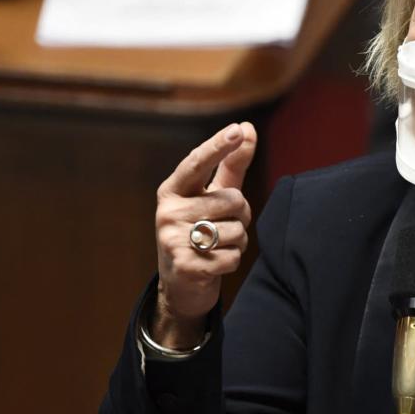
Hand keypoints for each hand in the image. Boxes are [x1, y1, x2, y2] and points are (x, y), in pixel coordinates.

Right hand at [151, 122, 257, 348]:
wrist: (181, 286)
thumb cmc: (201, 232)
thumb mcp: (213, 197)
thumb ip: (232, 165)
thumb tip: (246, 128)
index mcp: (173, 191)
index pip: (197, 163)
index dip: (218, 147)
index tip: (236, 131)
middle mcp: (168, 212)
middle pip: (232, 200)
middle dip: (241, 214)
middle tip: (224, 226)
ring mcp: (173, 240)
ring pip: (236, 230)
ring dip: (238, 241)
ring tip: (218, 246)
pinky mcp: (186, 267)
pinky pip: (232, 256)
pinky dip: (233, 261)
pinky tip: (216, 264)